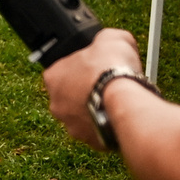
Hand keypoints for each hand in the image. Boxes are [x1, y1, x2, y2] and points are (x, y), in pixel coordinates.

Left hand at [41, 27, 144, 150]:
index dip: (81, 67)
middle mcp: (56, 104)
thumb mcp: (111, 38)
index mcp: (53, 78)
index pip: (62, 70)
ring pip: (84, 116)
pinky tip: (121, 116)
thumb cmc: (112, 70)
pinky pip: (99, 132)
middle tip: (107, 84)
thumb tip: (111, 40)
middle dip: (88, 90)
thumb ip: (106, 38)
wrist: (125, 103)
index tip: (95, 67)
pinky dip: (109, 125)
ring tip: (117, 101)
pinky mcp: (90, 141)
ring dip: (98, 109)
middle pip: (72, 95)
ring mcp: (72, 125)